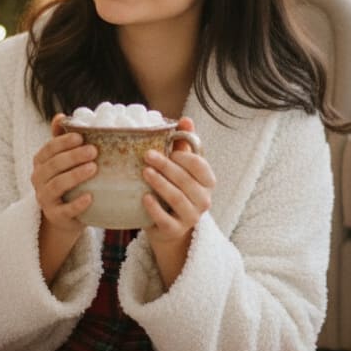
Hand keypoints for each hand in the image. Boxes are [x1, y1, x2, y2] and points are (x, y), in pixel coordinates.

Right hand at [31, 114, 96, 238]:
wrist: (63, 216)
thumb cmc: (67, 182)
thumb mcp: (63, 162)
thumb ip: (60, 140)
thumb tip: (60, 116)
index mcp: (40, 163)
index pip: (48, 149)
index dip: (63, 142)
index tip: (81, 136)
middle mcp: (38, 180)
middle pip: (53, 166)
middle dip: (73, 156)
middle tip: (93, 150)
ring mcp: (45, 199)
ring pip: (56, 185)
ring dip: (75, 175)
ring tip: (93, 168)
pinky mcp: (55, 216)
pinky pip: (65, 210)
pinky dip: (77, 204)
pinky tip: (90, 197)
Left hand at [142, 117, 214, 283]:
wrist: (169, 226)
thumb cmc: (175, 188)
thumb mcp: (181, 168)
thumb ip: (184, 144)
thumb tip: (186, 120)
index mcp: (207, 183)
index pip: (201, 167)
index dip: (186, 158)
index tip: (169, 150)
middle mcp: (203, 201)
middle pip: (187, 181)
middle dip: (167, 167)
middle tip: (148, 155)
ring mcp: (190, 218)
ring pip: (177, 199)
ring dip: (161, 184)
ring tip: (145, 172)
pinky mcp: (174, 230)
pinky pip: (165, 219)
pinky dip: (154, 208)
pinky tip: (144, 197)